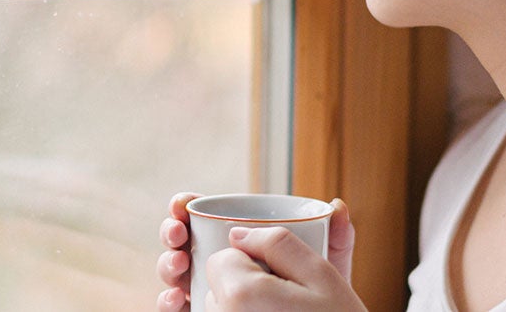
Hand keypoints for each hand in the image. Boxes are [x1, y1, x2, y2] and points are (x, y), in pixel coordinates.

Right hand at [157, 194, 357, 310]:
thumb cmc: (317, 294)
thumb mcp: (326, 264)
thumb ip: (336, 237)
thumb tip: (338, 205)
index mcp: (236, 237)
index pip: (201, 215)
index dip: (185, 205)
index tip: (184, 204)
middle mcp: (215, 260)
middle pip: (181, 240)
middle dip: (171, 232)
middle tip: (179, 234)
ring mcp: (206, 288)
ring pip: (174, 271)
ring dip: (167, 264)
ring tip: (180, 264)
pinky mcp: (202, 311)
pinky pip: (176, 306)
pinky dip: (167, 300)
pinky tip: (177, 298)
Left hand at [203, 224, 364, 310]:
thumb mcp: (322, 275)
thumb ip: (279, 243)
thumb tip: (238, 233)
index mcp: (241, 294)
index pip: (222, 258)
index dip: (251, 263)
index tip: (278, 281)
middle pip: (218, 287)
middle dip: (245, 288)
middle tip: (283, 305)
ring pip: (220, 310)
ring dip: (243, 310)